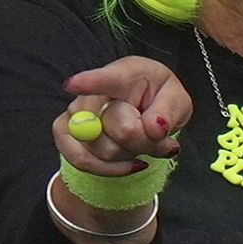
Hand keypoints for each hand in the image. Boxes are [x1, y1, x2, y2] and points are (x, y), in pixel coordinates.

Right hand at [54, 57, 190, 175]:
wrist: (142, 112)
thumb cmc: (159, 102)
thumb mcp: (178, 101)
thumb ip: (169, 111)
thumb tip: (154, 129)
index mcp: (126, 75)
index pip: (107, 79)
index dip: (89, 82)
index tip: (73, 85)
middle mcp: (94, 92)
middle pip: (121, 130)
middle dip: (147, 141)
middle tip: (157, 135)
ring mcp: (75, 113)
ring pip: (105, 151)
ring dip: (131, 155)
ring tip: (140, 143)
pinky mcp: (65, 134)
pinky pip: (83, 161)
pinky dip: (112, 169)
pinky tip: (130, 162)